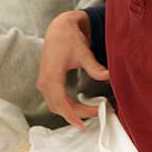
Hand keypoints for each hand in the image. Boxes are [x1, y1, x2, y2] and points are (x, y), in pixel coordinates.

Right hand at [37, 10, 109, 128]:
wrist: (58, 29)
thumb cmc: (68, 39)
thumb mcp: (83, 52)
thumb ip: (94, 67)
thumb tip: (109, 76)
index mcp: (52, 75)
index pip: (61, 102)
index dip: (73, 115)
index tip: (85, 122)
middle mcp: (44, 81)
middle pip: (58, 107)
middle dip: (76, 114)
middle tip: (96, 113)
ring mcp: (43, 83)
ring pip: (55, 106)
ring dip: (70, 111)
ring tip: (89, 111)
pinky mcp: (46, 82)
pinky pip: (53, 100)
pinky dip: (65, 106)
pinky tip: (79, 106)